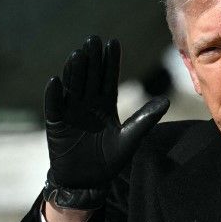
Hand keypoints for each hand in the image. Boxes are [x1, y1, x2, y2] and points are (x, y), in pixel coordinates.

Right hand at [43, 36, 169, 209]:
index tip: (113, 42)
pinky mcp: (56, 125)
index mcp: (105, 104)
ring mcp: (71, 112)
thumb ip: (145, 118)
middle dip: (92, 59)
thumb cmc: (109, 160)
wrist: (88, 182)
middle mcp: (87, 104)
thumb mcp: (130, 138)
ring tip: (77, 54)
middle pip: (89, 77)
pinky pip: (54, 107)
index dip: (110, 61)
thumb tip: (166, 101)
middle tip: (93, 39)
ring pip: (72, 87)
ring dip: (73, 71)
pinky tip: (55, 80)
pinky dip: (53, 95)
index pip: (108, 78)